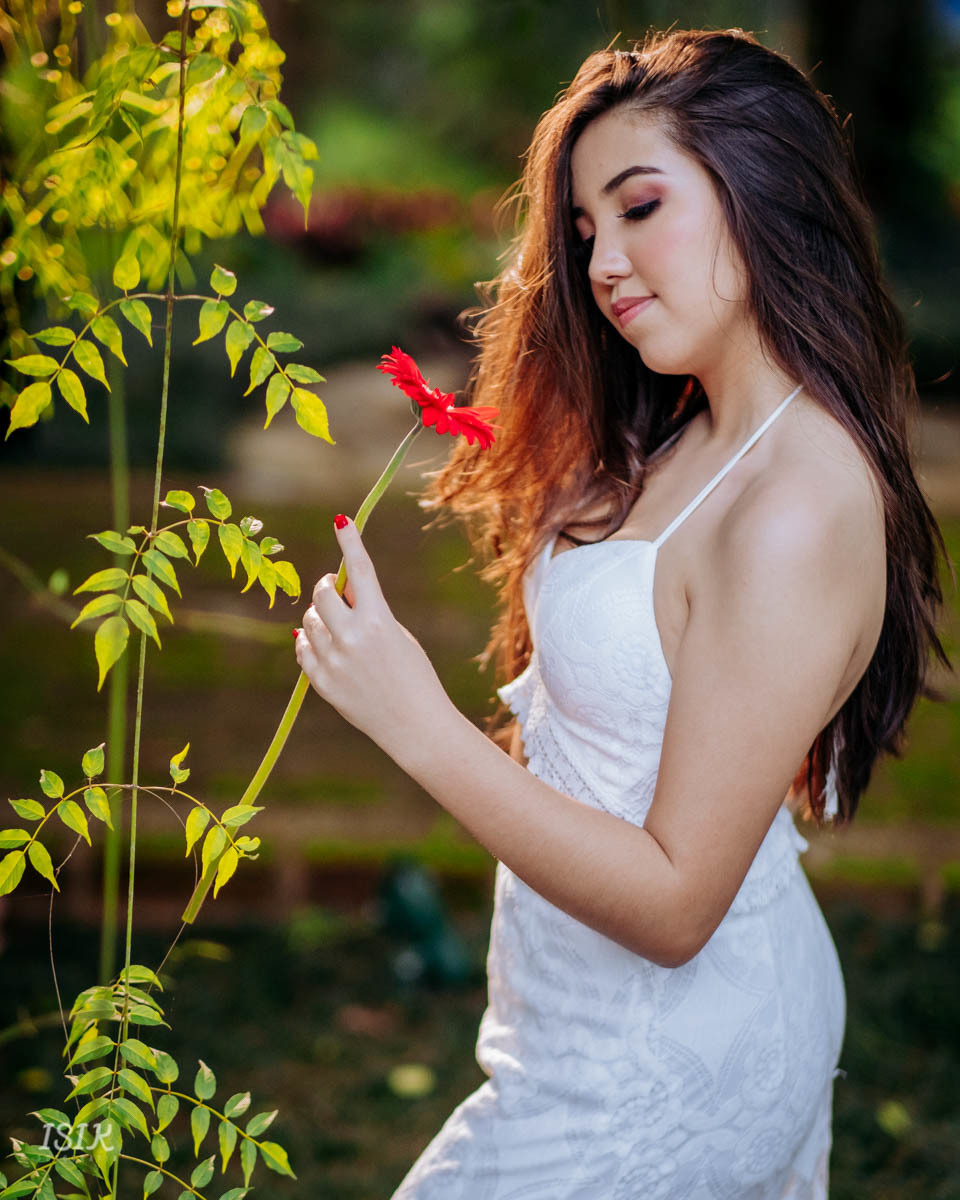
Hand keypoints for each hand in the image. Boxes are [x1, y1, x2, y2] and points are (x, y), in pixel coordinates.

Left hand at [294, 515, 451, 755]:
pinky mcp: (322, 682)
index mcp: (379, 620)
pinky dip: (309, 643)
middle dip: (328, 587)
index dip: (351, 541)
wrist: (414, 725)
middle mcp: (352, 637)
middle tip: (336, 590)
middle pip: (322, 592)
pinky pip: (302, 649)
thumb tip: (340, 588)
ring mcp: (334, 661)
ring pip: (308, 620)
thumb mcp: (398, 635)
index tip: (341, 519)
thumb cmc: (413, 676)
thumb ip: (368, 611)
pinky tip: (322, 647)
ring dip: (319, 617)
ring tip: (338, 631)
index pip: (362, 570)